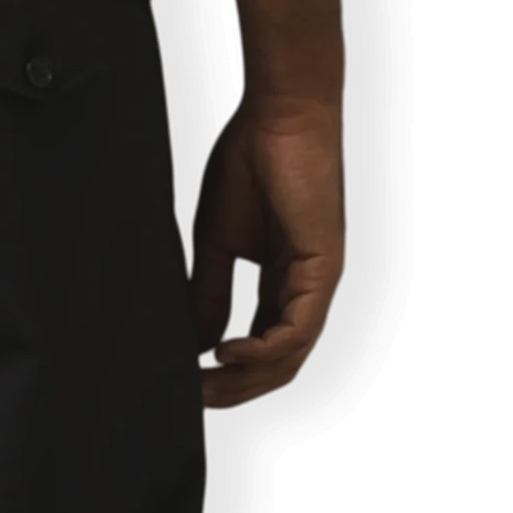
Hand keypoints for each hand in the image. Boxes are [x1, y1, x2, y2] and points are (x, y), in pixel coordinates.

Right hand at [188, 93, 346, 412]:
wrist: (278, 113)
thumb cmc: (251, 160)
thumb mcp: (218, 239)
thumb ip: (211, 290)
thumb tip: (198, 342)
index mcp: (284, 283)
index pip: (261, 347)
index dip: (228, 373)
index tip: (189, 385)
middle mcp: (307, 291)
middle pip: (278, 365)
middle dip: (235, 388)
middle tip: (193, 399)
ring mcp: (319, 284)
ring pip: (291, 358)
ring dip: (247, 378)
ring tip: (205, 384)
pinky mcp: (324, 269)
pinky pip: (298, 329)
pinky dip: (264, 350)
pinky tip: (228, 351)